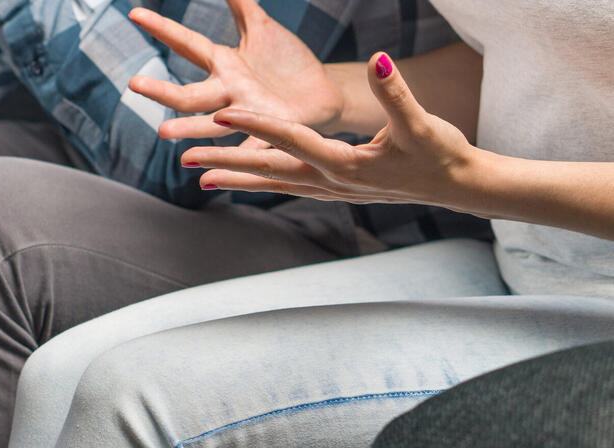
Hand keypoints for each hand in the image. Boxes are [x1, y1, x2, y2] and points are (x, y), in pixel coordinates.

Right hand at [128, 1, 343, 140]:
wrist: (322, 94)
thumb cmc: (287, 63)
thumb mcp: (262, 29)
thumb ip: (242, 6)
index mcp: (225, 65)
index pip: (188, 45)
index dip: (162, 29)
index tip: (135, 14)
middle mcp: (228, 93)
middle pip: (189, 94)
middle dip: (162, 91)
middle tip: (133, 84)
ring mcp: (247, 114)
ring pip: (212, 124)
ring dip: (189, 129)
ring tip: (163, 132)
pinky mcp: (271, 131)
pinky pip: (253, 147)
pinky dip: (238, 157)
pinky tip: (217, 171)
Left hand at [181, 53, 492, 215]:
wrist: (458, 187)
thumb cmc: (442, 154)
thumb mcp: (420, 123)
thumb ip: (397, 92)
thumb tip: (381, 60)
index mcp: (346, 164)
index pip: (292, 140)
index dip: (257, 126)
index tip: (223, 114)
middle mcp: (331, 182)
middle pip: (269, 170)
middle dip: (227, 164)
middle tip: (186, 160)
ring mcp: (331, 190)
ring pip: (274, 183)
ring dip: (237, 177)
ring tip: (199, 176)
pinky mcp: (335, 189)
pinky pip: (288, 185)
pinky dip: (261, 182)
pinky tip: (243, 179)